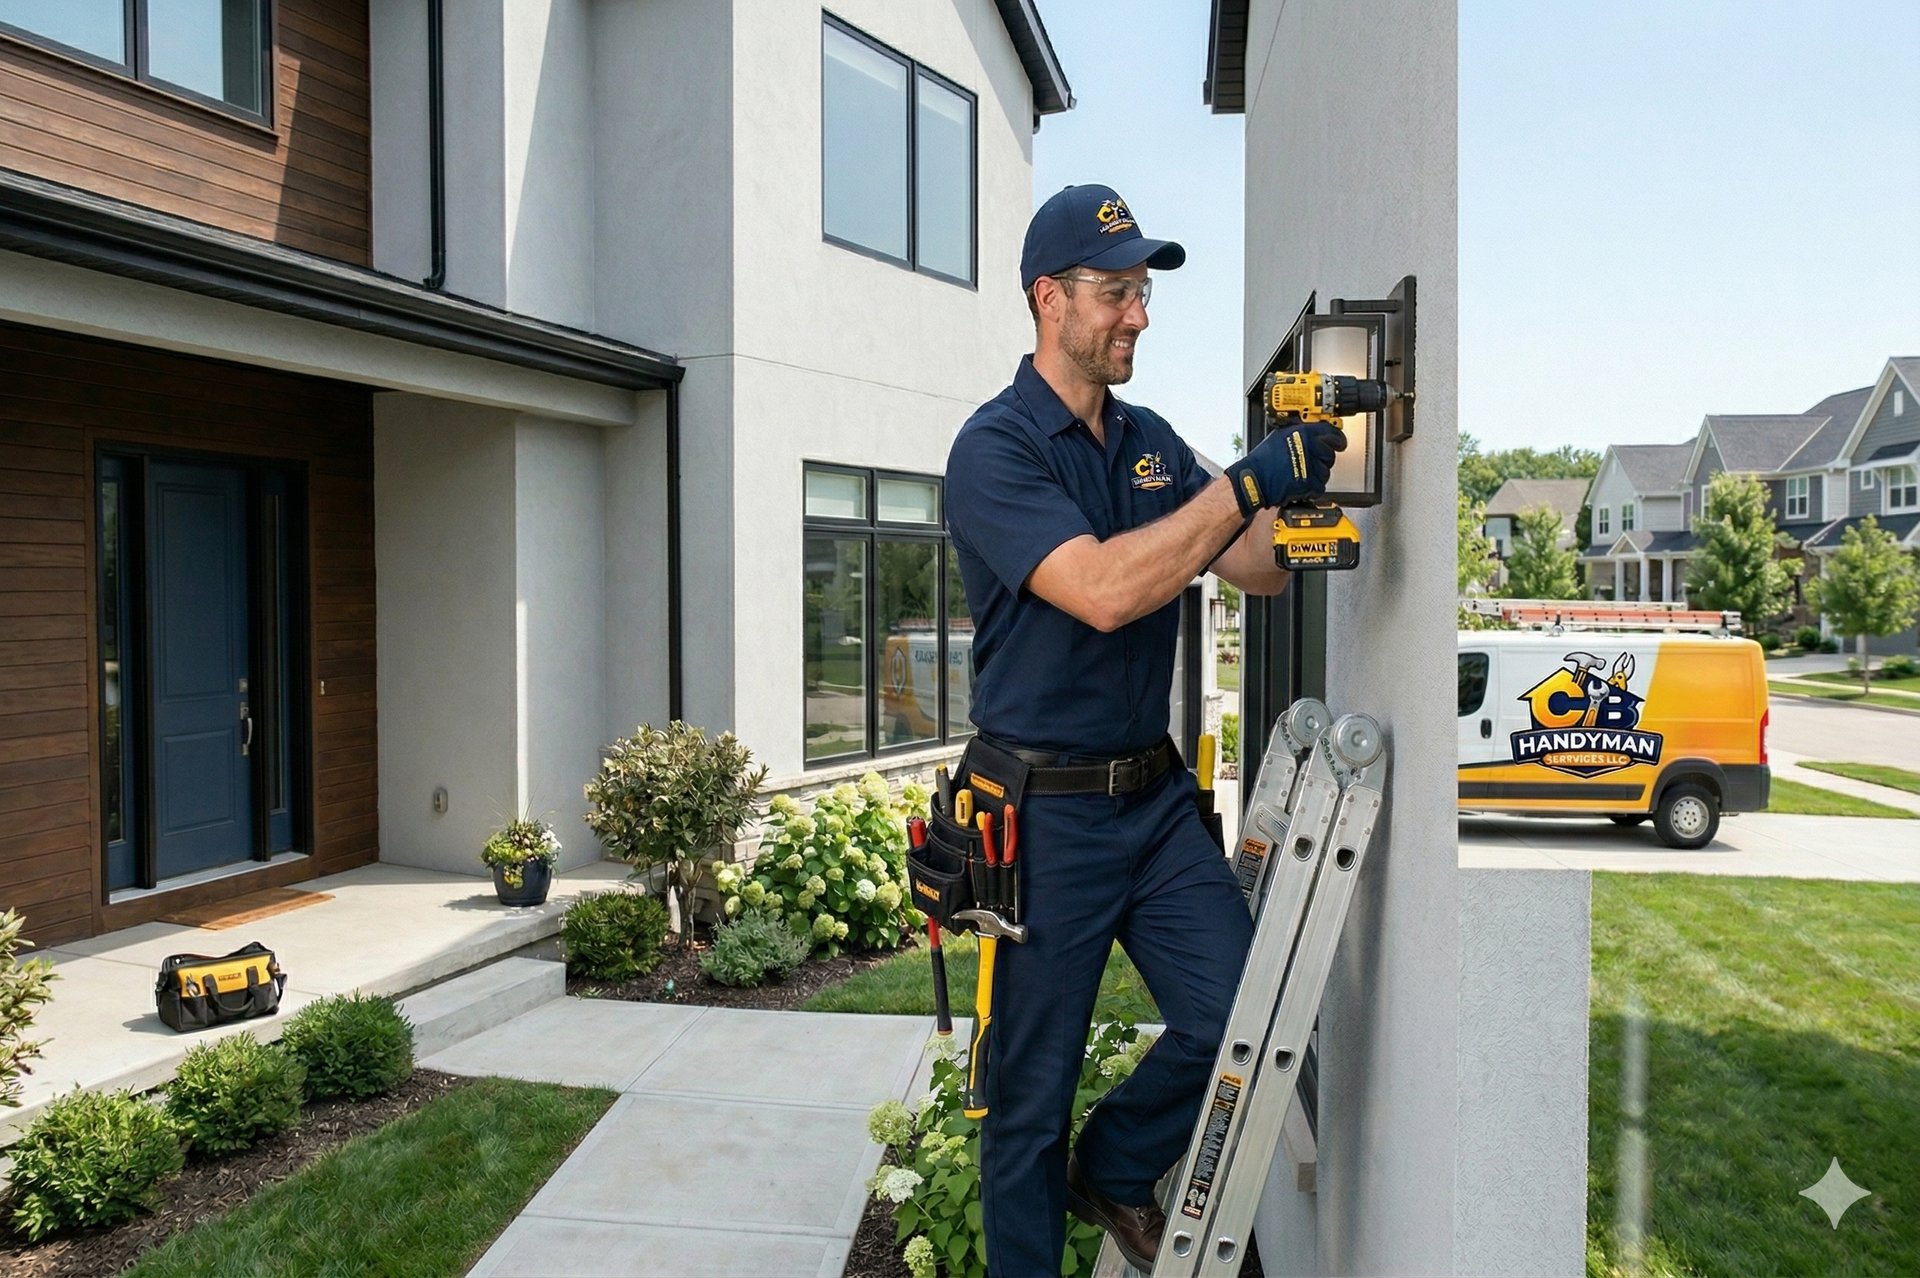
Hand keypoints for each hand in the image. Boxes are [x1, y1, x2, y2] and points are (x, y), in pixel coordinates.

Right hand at [1223, 420, 1346, 515]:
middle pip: (1330, 454)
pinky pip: (1319, 487)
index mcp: (1303, 433)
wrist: (1254, 479)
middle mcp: (1309, 448)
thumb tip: (1312, 429)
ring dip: (1316, 475)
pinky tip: (1299, 483)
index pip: (1331, 432)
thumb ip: (1299, 431)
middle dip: (1322, 460)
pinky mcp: (1310, 483)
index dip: (1337, 438)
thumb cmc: (1262, 461)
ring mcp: (1311, 466)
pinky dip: (1311, 488)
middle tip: (1310, 463)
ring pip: (1325, 472)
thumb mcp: (1279, 435)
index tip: (1338, 442)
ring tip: (1301, 474)